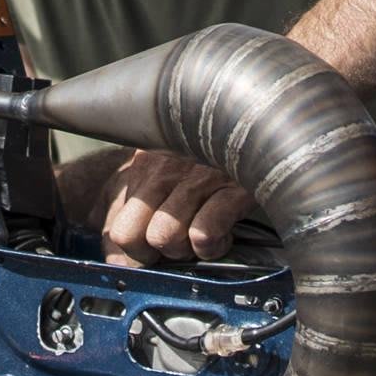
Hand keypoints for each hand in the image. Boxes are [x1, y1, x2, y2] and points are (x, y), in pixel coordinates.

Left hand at [99, 149, 252, 264]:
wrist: (258, 116)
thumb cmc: (213, 148)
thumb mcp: (170, 163)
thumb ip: (143, 204)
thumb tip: (118, 260)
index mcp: (147, 167)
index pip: (119, 231)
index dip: (140, 250)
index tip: (162, 246)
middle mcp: (165, 171)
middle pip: (137, 237)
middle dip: (164, 252)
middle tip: (186, 239)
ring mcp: (197, 178)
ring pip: (165, 237)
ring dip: (190, 249)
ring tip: (208, 234)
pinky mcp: (232, 188)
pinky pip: (203, 234)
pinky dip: (214, 245)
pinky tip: (225, 233)